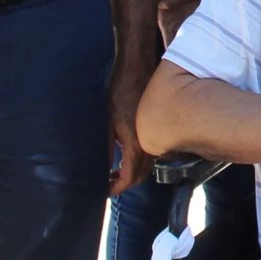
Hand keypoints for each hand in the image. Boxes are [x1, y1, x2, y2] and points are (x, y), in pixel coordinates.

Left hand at [109, 52, 156, 196]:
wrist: (138, 69)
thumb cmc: (121, 90)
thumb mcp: (107, 121)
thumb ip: (107, 148)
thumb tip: (102, 168)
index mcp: (137, 144)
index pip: (130, 178)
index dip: (116, 187)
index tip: (105, 190)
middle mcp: (151, 143)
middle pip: (141, 176)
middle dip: (124, 183)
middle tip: (108, 183)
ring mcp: (157, 136)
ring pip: (148, 166)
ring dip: (132, 173)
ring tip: (115, 172)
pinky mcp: (158, 128)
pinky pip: (151, 153)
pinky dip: (139, 161)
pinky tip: (127, 155)